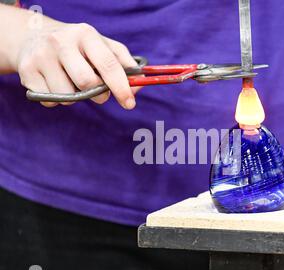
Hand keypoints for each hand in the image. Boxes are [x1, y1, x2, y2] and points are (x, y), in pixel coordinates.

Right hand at [15, 19, 138, 107]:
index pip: (108, 64)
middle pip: (87, 83)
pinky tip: (55, 84)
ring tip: (72, 83)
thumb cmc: (78, 47)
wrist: (33, 38)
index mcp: (85, 34)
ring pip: (68, 96)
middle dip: (98, 94)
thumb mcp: (101, 47)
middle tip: (98, 92)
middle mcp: (61, 42)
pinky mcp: (27, 71)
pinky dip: (58, 99)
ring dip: (76, 97)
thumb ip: (123, 64)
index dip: (122, 87)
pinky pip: (51, 101)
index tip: (130, 103)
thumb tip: (139, 85)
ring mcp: (41, 56)